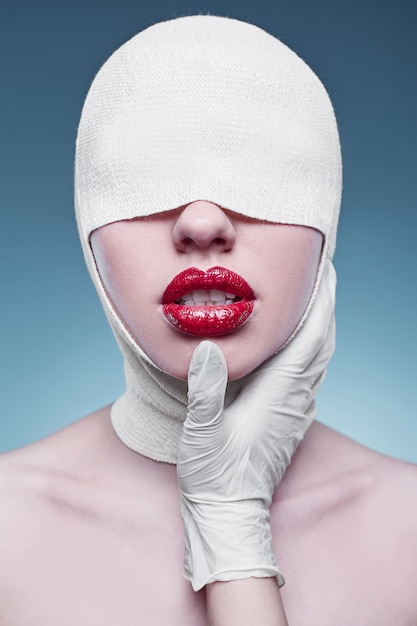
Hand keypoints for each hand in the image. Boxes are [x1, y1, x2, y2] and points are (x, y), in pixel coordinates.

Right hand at [177, 260, 335, 590]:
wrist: (230, 514)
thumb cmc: (215, 477)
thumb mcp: (201, 433)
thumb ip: (206, 391)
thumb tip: (208, 347)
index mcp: (277, 396)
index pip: (307, 340)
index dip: (318, 305)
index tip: (323, 273)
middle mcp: (295, 400)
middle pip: (322, 345)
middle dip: (325, 308)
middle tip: (323, 276)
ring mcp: (297, 412)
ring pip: (321, 361)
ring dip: (322, 328)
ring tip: (316, 302)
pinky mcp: (291, 421)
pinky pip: (313, 376)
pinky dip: (315, 351)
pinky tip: (303, 347)